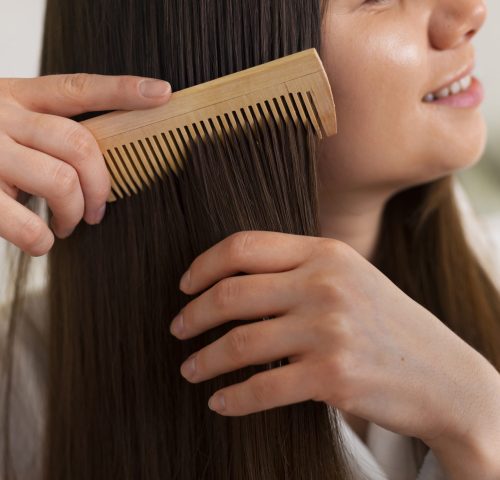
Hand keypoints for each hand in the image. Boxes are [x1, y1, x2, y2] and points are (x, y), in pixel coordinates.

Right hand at [0, 73, 171, 255]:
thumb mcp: (2, 119)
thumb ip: (42, 128)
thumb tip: (91, 164)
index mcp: (15, 95)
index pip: (78, 88)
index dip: (123, 90)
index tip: (161, 93)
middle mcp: (1, 115)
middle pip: (81, 145)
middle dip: (102, 186)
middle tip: (98, 210)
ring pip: (60, 181)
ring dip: (74, 212)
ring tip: (67, 225)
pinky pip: (24, 223)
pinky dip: (41, 240)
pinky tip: (40, 241)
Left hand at [170, 230, 493, 445]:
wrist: (442, 374)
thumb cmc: (386, 323)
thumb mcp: (349, 278)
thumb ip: (299, 268)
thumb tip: (233, 279)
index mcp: (325, 252)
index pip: (245, 246)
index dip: (204, 265)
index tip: (185, 286)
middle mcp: (324, 285)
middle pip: (232, 294)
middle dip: (193, 314)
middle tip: (177, 329)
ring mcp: (328, 330)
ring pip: (240, 343)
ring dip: (204, 359)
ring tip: (189, 368)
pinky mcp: (332, 376)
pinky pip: (262, 387)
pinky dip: (232, 397)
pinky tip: (219, 402)